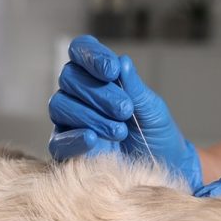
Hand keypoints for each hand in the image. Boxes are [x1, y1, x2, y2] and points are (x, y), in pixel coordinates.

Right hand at [48, 35, 201, 190]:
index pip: (80, 51)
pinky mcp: (66, 150)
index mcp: (98, 76)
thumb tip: (122, 61)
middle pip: (69, 78)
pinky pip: (58, 140)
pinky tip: (94, 139)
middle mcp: (79, 96)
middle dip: (98, 92)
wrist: (163, 169)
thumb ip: (135, 87)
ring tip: (120, 130)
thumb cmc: (156, 133)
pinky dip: (75, 137)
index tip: (112, 70)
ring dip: (91, 115)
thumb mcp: (151, 108)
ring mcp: (69, 122)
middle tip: (125, 109)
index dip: (91, 56)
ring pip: (60, 105)